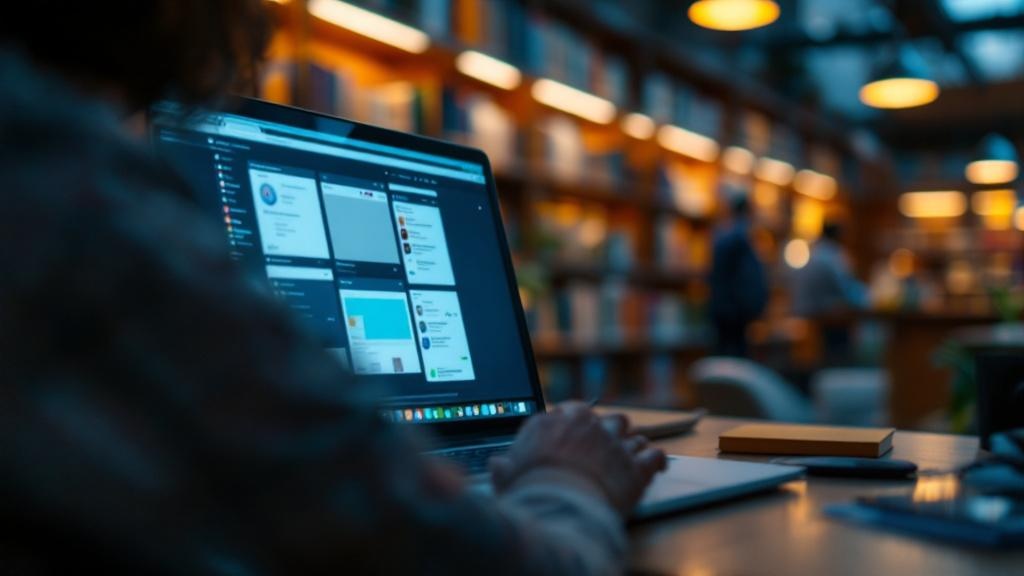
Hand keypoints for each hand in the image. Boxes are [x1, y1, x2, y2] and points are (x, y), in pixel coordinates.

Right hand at [490, 402, 666, 514]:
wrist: (560, 507)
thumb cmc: (529, 491)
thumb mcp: (507, 476)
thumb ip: (505, 466)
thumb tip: (498, 465)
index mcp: (553, 422)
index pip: (565, 412)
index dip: (569, 425)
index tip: (569, 435)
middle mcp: (586, 425)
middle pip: (599, 416)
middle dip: (600, 428)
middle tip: (598, 443)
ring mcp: (614, 443)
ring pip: (627, 428)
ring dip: (627, 439)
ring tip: (626, 450)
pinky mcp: (637, 466)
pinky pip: (654, 455)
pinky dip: (656, 460)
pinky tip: (656, 465)